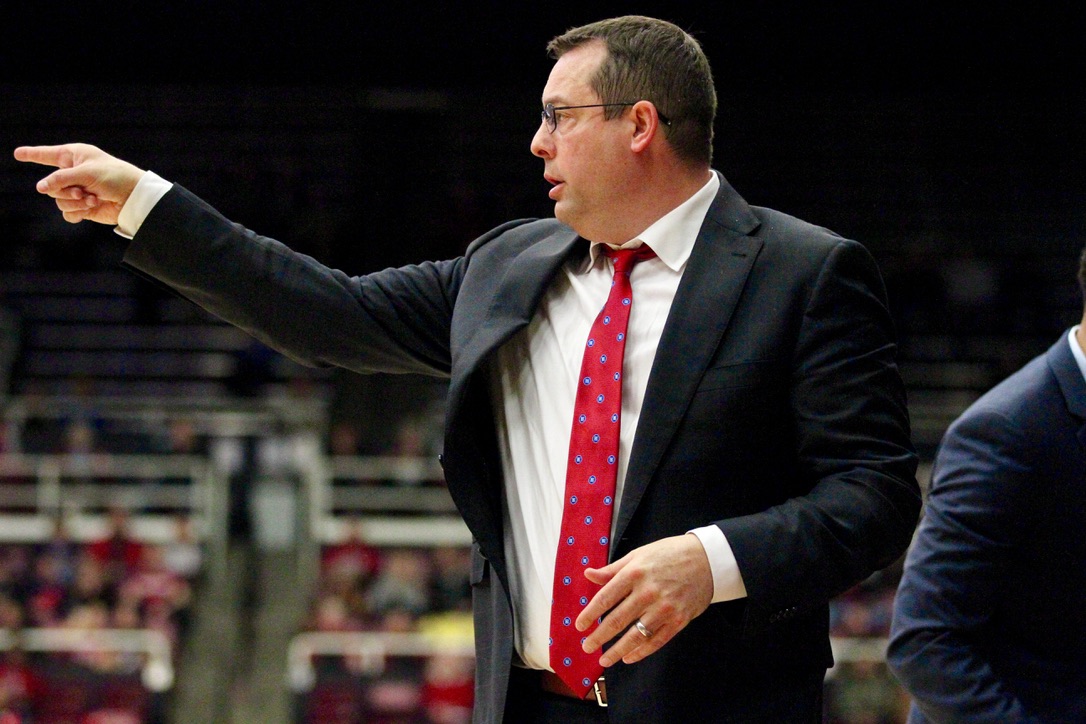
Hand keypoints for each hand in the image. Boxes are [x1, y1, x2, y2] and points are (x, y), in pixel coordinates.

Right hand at [13, 143, 143, 224]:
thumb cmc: (115, 177)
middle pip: (50, 185)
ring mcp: (76, 191)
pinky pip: (68, 213)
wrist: (134, 197)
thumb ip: (61, 179)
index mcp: (73, 157)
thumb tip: (39, 188)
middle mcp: (72, 173)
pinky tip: (91, 207)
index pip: (47, 155)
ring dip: (75, 202)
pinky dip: (78, 212)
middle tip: (81, 191)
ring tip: (92, 198)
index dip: (32, 154)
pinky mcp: (83, 207)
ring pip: (58, 200)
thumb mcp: (86, 173)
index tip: (17, 153)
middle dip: (64, 190)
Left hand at [577, 533, 712, 666]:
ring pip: (635, 636)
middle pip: (616, 620)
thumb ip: (613, 569)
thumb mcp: (638, 554)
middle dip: (598, 637)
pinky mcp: (679, 620)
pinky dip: (641, 651)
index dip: (590, 615)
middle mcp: (648, 592)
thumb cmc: (669, 554)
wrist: (707, 560)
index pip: (605, 599)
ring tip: (604, 659)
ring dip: (617, 650)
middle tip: (586, 647)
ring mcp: (664, 608)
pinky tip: (629, 657)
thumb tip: (588, 574)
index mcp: (634, 573)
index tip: (579, 626)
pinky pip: (657, 641)